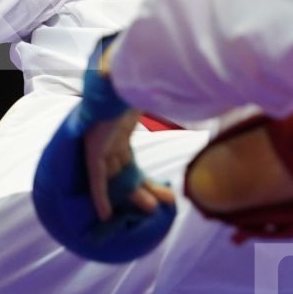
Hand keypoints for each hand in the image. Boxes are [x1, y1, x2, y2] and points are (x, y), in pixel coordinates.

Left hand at [83, 43, 173, 220]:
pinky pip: (96, 179)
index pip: (128, 158)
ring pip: (117, 178)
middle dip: (143, 189)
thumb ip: (171, 103)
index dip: (141, 176)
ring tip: (152, 210)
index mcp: (120, 128)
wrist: (122, 77)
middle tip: (160, 204)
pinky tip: (104, 216)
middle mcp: (110, 139)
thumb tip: (200, 94)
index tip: (157, 190)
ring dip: (132, 195)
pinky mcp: (93, 150)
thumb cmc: (141, 83)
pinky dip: (101, 198)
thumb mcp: (158, 97)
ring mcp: (100, 144)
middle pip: (126, 171)